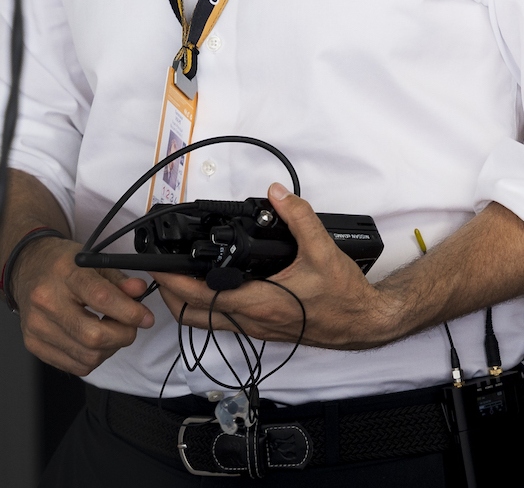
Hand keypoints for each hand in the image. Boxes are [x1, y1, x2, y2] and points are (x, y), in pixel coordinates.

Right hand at [10, 235, 154, 375]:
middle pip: (94, 336)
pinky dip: (93, 358)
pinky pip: (75, 366)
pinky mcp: (34, 344)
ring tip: (109, 330)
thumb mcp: (92, 261)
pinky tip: (92, 341)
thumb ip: (118, 279)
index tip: (145, 317)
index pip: (101, 297)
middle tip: (130, 326)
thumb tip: (139, 291)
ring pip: (88, 356)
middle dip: (123, 335)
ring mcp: (37, 325)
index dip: (130, 312)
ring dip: (110, 348)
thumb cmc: (60, 264)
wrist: (27, 268)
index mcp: (63, 273)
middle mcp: (46, 301)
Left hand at [151, 183, 396, 349]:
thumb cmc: (345, 296)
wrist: (364, 323)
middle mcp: (253, 321)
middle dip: (171, 296)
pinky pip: (225, 322)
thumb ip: (299, 217)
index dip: (175, 284)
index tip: (159, 267)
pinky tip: (211, 286)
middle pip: (195, 317)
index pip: (203, 298)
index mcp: (261, 303)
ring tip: (178, 276)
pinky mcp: (264, 329)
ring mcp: (257, 329)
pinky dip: (208, 306)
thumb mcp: (323, 251)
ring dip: (187, 302)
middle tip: (161, 271)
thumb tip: (278, 193)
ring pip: (208, 322)